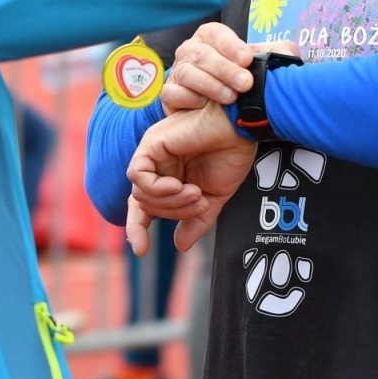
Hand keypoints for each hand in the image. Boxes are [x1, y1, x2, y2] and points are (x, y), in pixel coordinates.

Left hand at [125, 104, 254, 255]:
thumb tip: (180, 245)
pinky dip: (157, 188)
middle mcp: (157, 164)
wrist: (239, 128)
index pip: (143, 206)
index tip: (142, 250)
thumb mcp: (214, 196)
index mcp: (169, 176)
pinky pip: (137, 175)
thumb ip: (196, 219)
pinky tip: (179, 185)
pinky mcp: (150, 143)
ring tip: (196, 193)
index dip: (137, 228)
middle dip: (173, 212)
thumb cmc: (230, 154)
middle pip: (145, 204)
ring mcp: (151, 152)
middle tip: (199, 202)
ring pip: (140, 194)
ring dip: (170, 202)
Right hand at [162, 23, 300, 114]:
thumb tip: (289, 52)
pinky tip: (202, 105)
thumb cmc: (237, 83)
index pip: (215, 33)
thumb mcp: (258, 67)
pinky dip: (186, 97)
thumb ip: (274, 54)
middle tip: (245, 83)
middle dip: (224, 68)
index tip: (247, 59)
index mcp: (211, 39)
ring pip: (186, 72)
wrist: (217, 116)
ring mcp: (178, 73)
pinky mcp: (169, 95)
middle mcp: (191, 52)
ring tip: (230, 98)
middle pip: (201, 53)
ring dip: (209, 85)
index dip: (230, 44)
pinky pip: (171, 93)